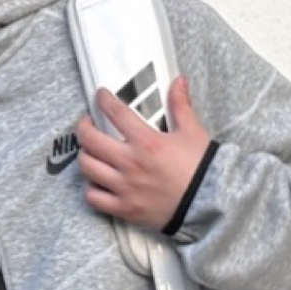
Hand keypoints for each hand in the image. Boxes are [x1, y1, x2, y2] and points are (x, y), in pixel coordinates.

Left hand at [75, 73, 212, 233]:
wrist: (207, 205)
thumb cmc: (200, 169)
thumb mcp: (192, 132)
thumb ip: (180, 105)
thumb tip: (178, 81)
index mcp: (146, 142)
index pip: (115, 113)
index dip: (103, 100)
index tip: (100, 96)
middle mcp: (130, 163)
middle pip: (90, 140)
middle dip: (83, 127)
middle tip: (87, 123)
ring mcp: (124, 187)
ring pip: (87, 167)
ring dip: (85, 155)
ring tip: (90, 151)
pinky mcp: (124, 208)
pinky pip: (93, 198)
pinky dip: (90, 188)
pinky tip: (96, 181)